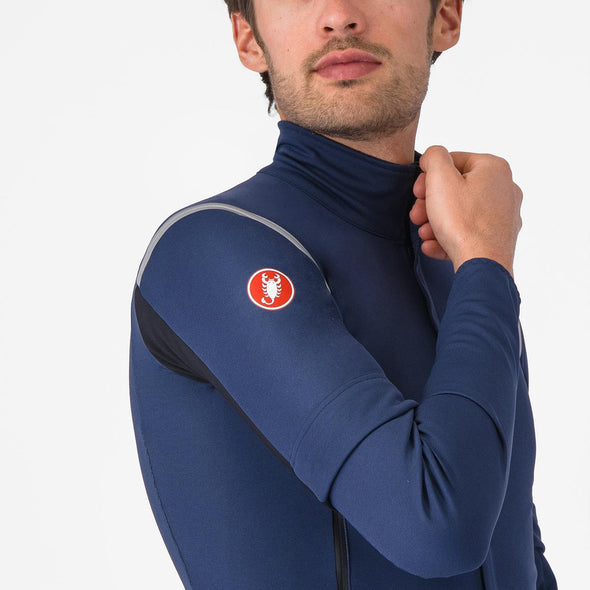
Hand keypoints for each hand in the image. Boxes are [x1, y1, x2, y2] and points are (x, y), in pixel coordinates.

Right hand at [409, 146, 522, 277]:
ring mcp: (504, 215)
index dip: (429, 176)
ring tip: (424, 233)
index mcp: (494, 168)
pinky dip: (449, 237)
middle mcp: (505, 188)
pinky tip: (434, 245)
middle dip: (431, 203)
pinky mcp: (500, 237)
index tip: (417, 192)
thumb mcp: (440, 179)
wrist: (482, 265)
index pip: (453, 161)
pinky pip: (469, 232)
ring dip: (437, 222)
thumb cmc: (463, 223)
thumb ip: (435, 157)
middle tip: (417, 215)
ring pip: (461, 212)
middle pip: (457, 189)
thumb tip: (434, 156)